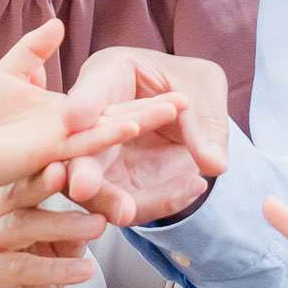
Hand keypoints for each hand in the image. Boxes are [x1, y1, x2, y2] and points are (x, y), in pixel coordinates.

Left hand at [0, 20, 189, 199]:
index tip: (176, 89)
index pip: (114, 103)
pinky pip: (81, 142)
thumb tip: (57, 24)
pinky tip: (129, 123)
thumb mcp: (10, 71)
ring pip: (111, 130)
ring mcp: (62, 142)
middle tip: (191, 99)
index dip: (145, 96)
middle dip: (157, 110)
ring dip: (142, 119)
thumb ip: (35, 49)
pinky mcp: (47, 152)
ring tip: (176, 107)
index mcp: (67, 114)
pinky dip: (106, 131)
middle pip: (123, 117)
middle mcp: (72, 130)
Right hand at [0, 170, 112, 287]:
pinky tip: (86, 270)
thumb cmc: (22, 283)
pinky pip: (19, 268)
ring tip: (100, 227)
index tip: (94, 150)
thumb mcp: (56, 250)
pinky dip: (56, 269)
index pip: (31, 173)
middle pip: (20, 191)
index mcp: (1, 199)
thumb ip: (74, 229)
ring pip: (21, 226)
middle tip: (89, 176)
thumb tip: (108, 211)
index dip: (62, 162)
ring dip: (64, 225)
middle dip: (54, 180)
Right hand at [59, 46, 230, 222]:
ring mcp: (102, 158)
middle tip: (82, 187)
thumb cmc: (192, 83)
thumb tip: (213, 164)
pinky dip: (159, 203)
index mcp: (106, 77)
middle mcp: (93, 121)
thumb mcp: (204, 87)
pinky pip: (132, 203)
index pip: (89, 91)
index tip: (74, 118)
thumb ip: (204, 123)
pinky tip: (194, 186)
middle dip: (80, 171)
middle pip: (78, 149)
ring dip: (112, 202)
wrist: (195, 112)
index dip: (82, 104)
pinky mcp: (121, 186)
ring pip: (97, 188)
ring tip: (130, 211)